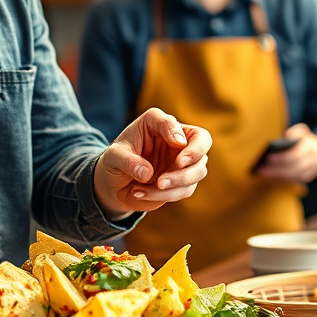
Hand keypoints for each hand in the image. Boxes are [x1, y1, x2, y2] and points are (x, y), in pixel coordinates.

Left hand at [94, 108, 211, 220]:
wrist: (114, 185)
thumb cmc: (114, 162)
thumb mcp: (113, 157)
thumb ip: (128, 161)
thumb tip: (147, 173)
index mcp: (156, 123)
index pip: (171, 121)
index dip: (176, 131)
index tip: (177, 142)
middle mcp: (174, 138)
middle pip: (202, 141)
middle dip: (194, 156)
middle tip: (178, 166)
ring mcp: (182, 160)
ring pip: (198, 169)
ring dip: (178, 181)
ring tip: (153, 187)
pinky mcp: (182, 180)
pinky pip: (186, 189)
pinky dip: (167, 194)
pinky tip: (141, 193)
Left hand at [255, 123, 316, 183]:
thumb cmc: (306, 140)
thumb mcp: (303, 132)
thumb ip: (296, 131)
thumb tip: (287, 135)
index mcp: (311, 148)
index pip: (296, 154)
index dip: (281, 157)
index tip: (267, 157)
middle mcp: (313, 161)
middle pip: (293, 168)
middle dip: (275, 170)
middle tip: (260, 169)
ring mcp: (311, 171)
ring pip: (293, 177)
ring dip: (276, 176)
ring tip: (261, 173)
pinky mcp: (307, 178)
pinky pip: (293, 181)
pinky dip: (281, 179)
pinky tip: (269, 176)